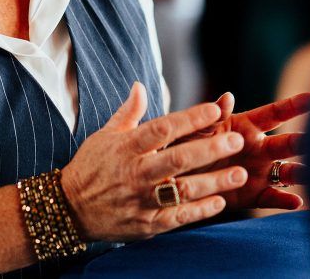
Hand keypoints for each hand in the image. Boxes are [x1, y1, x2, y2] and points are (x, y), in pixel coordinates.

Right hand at [60, 83, 248, 242]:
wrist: (69, 209)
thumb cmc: (91, 167)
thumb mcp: (105, 135)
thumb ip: (128, 112)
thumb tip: (140, 85)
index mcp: (126, 147)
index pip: (162, 129)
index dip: (190, 118)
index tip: (215, 109)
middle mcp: (135, 173)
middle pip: (177, 159)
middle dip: (209, 149)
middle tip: (237, 140)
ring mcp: (141, 200)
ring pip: (183, 191)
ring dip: (214, 182)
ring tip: (240, 173)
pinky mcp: (146, 224)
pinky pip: (178, 217)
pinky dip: (200, 210)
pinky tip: (220, 202)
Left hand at [173, 92, 309, 210]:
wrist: (175, 177)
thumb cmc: (184, 145)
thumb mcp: (195, 129)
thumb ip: (212, 116)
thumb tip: (227, 97)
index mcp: (247, 127)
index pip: (274, 114)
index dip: (292, 106)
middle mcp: (259, 148)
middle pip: (286, 144)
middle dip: (302, 141)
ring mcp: (260, 172)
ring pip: (287, 172)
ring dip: (301, 172)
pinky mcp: (254, 195)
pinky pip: (273, 198)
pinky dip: (285, 200)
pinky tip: (296, 202)